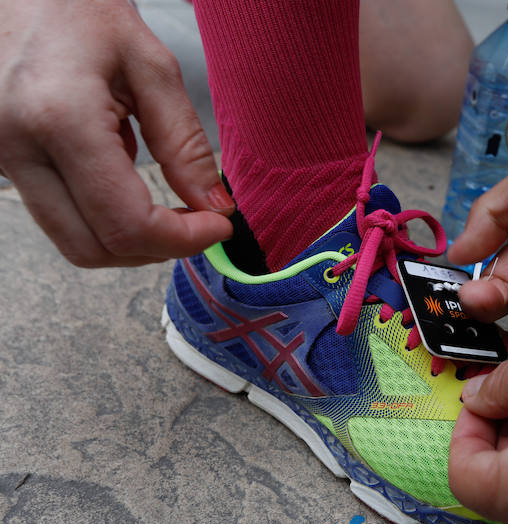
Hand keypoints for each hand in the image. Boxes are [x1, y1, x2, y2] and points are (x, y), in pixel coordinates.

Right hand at [0, 0, 232, 267]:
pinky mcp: (2, 163)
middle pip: (93, 249)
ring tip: (166, 205)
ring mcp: (1, 160)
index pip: (126, 223)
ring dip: (130, 241)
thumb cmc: (83, 10)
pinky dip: (103, 219)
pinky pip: (58, 217)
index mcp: (60, 119)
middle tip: (198, 224)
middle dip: (156, 249)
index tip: (219, 225)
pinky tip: (124, 180)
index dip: (182, 240)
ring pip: (72, 243)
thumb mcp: (152, 67)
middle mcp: (18, 149)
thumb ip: (185, 144)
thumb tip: (214, 206)